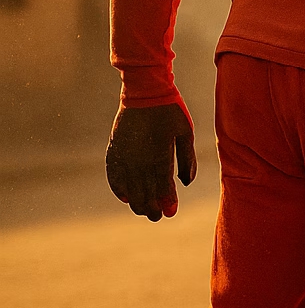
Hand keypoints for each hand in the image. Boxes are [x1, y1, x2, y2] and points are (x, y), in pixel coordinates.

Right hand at [105, 104, 195, 221]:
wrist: (144, 91)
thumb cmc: (170, 110)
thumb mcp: (185, 132)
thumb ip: (187, 159)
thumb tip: (185, 184)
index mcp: (158, 155)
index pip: (162, 187)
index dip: (166, 201)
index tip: (171, 212)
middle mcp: (139, 159)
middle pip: (144, 193)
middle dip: (152, 207)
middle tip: (159, 216)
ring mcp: (124, 156)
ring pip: (129, 189)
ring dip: (137, 202)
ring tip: (146, 211)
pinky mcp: (114, 150)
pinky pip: (113, 176)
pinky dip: (119, 188)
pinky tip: (126, 198)